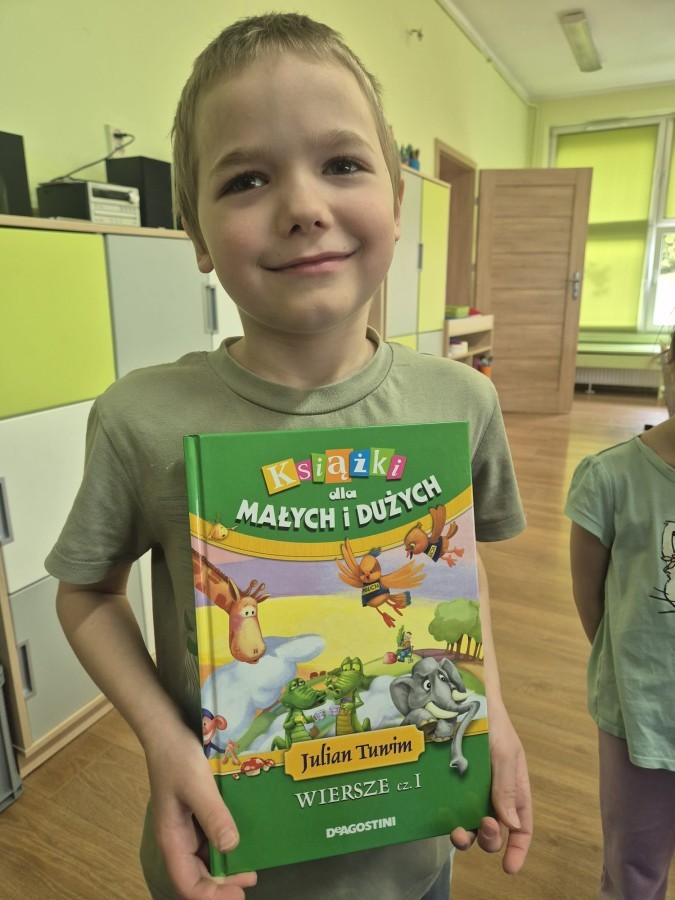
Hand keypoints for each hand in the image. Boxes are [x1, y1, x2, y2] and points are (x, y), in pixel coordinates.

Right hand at [145, 723, 256, 897]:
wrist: (168, 729)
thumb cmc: (178, 757)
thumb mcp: (198, 785)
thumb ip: (213, 815)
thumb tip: (231, 847)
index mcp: (172, 838)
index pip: (187, 884)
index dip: (211, 897)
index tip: (238, 895)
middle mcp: (178, 837)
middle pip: (197, 875)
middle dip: (222, 884)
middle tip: (251, 878)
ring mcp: (187, 825)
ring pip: (205, 858)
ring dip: (225, 866)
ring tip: (251, 865)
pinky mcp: (196, 812)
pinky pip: (210, 837)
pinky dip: (225, 844)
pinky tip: (242, 838)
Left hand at [450, 705, 531, 873]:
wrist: (461, 695)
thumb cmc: (492, 721)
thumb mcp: (506, 752)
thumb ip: (508, 788)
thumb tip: (513, 826)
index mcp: (513, 787)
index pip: (522, 826)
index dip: (518, 849)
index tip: (509, 867)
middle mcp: (492, 793)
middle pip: (495, 831)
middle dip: (491, 839)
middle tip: (485, 826)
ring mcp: (468, 789)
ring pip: (469, 825)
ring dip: (466, 836)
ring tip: (458, 831)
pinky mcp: (448, 783)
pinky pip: (448, 808)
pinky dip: (447, 819)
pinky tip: (442, 819)